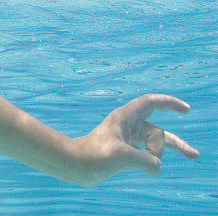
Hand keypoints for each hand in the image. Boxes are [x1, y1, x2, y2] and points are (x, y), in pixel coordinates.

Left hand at [74, 94, 198, 186]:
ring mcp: (128, 139)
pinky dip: (153, 162)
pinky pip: (148, 154)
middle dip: (174, 145)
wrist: (77, 166)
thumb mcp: (122, 157)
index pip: (150, 103)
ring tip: (189, 158)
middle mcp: (128, 126)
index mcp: (124, 117)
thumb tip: (158, 167)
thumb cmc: (94, 156)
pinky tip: (152, 168)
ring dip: (161, 156)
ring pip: (155, 144)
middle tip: (195, 156)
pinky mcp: (127, 151)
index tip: (186, 109)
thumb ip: (146, 161)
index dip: (168, 103)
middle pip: (157, 132)